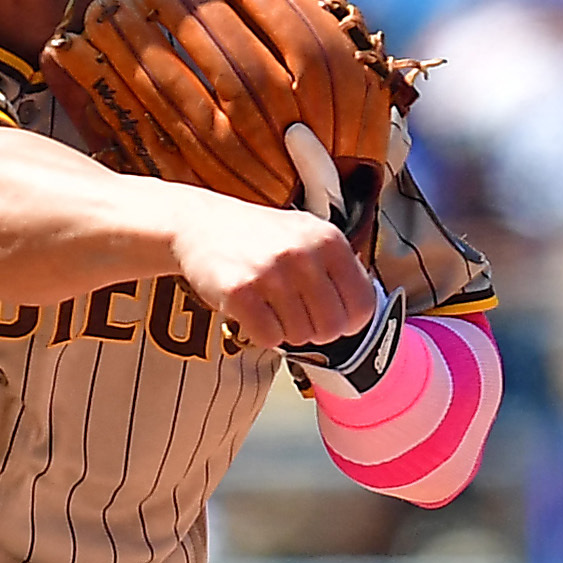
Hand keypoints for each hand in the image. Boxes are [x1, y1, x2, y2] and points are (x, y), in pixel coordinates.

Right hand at [170, 191, 378, 354]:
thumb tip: (362, 312)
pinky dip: (261, 333)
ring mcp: (271, 273)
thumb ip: (337, 268)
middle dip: (315, 330)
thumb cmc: (259, 237)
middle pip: (332, 328)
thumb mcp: (307, 235)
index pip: (362, 305)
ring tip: (270, 305)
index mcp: (328, 240)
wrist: (199, 224)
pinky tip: (253, 311)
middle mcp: (303, 254)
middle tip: (296, 314)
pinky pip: (269, 338)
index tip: (331, 316)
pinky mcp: (240, 292)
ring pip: (300, 336)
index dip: (348, 321)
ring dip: (285, 330)